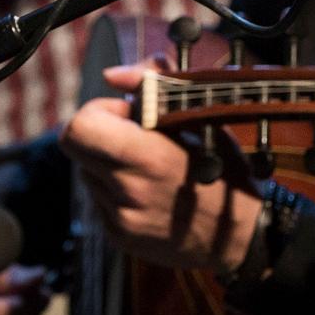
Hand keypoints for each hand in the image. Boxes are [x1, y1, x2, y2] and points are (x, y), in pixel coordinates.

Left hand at [60, 65, 259, 275]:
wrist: (241, 238)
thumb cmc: (226, 171)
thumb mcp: (205, 118)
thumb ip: (157, 84)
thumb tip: (111, 75)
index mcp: (149, 158)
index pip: (80, 126)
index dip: (99, 110)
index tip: (129, 113)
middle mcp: (128, 192)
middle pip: (73, 145)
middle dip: (98, 129)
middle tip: (132, 133)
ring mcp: (120, 218)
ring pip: (86, 171)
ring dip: (108, 160)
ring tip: (148, 165)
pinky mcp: (118, 235)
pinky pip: (99, 198)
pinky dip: (117, 187)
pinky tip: (150, 190)